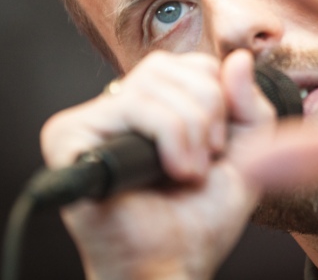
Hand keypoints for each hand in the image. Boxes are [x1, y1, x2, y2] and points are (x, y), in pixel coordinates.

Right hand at [41, 49, 274, 279]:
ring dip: (189, 130)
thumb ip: (249, 104)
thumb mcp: (246, 153)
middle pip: (168, 66)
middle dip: (206, 110)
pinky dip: (168, 136)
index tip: (219, 145)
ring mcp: (90, 120)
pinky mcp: (68, 136)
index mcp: (154, 107)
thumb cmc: (200, 218)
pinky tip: (170, 172)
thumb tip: (239, 58)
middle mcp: (117, 108)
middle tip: (206, 158)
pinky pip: (133, 106)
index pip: (188, 63)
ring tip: (188, 172)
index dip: (217, 95)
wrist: (173, 264)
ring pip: (153, 84)